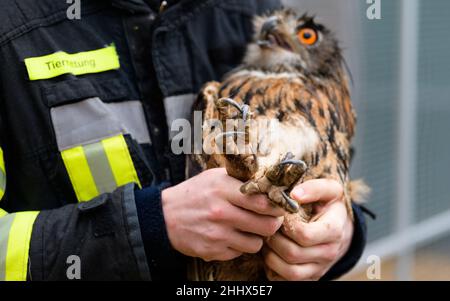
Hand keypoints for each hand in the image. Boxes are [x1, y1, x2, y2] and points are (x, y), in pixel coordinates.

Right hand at [161, 168, 284, 261]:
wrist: (164, 217)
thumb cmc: (193, 194)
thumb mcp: (214, 177)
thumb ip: (239, 178)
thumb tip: (269, 180)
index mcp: (223, 189)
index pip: (264, 201)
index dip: (277, 205)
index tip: (279, 204)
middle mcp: (221, 212)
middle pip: (267, 225)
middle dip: (273, 223)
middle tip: (270, 219)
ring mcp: (217, 234)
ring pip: (256, 243)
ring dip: (257, 237)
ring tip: (249, 228)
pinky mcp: (212, 251)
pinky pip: (240, 253)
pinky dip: (240, 246)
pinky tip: (232, 236)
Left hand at [263, 179, 353, 280]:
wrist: (340, 227)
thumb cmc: (329, 205)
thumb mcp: (329, 190)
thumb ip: (314, 188)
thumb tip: (294, 195)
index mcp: (334, 230)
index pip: (304, 235)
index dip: (285, 225)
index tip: (279, 215)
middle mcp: (329, 253)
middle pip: (292, 254)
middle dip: (274, 240)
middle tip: (268, 228)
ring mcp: (320, 268)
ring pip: (289, 272)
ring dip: (271, 256)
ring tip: (268, 240)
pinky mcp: (310, 278)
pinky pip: (286, 281)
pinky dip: (273, 270)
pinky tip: (272, 253)